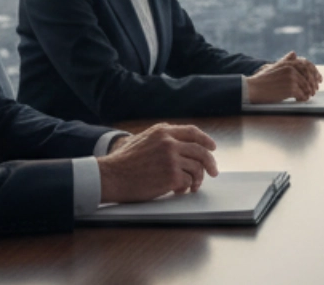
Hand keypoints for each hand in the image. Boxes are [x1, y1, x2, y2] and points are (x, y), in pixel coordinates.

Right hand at [98, 123, 217, 203]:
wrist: (110, 176)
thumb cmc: (123, 162)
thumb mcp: (142, 139)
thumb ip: (161, 139)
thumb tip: (181, 145)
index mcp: (163, 132)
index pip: (192, 132)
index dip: (205, 140)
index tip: (212, 148)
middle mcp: (169, 142)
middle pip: (200, 150)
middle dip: (210, 162)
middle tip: (213, 172)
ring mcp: (171, 158)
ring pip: (197, 167)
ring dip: (198, 179)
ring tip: (193, 186)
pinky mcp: (171, 175)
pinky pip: (188, 181)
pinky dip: (186, 187)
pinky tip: (179, 191)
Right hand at [245, 52, 321, 102]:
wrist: (252, 88)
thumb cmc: (263, 79)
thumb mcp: (274, 66)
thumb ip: (285, 60)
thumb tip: (294, 53)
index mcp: (289, 63)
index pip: (307, 65)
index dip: (315, 72)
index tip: (319, 79)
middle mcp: (292, 68)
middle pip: (309, 76)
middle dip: (314, 83)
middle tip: (315, 90)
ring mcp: (292, 78)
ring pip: (307, 86)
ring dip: (309, 92)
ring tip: (308, 96)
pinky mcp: (291, 88)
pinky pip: (302, 94)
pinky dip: (303, 98)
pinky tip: (301, 100)